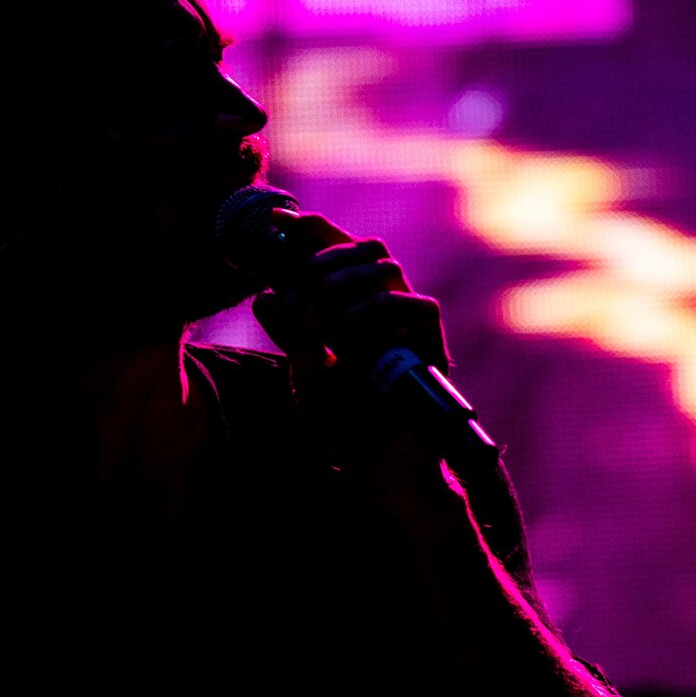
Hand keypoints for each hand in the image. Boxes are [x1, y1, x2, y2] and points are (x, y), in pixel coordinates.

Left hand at [250, 212, 447, 466]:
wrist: (383, 476)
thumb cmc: (349, 431)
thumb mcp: (308, 381)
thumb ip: (292, 340)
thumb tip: (263, 297)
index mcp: (353, 311)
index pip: (336, 253)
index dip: (309, 230)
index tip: (275, 220)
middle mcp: (383, 311)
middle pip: (361, 249)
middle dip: (319, 261)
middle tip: (293, 293)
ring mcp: (409, 327)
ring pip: (385, 268)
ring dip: (341, 284)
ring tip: (314, 320)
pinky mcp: (431, 348)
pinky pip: (415, 306)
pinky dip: (375, 310)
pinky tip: (345, 332)